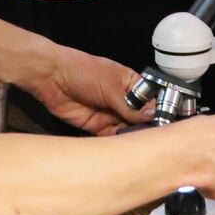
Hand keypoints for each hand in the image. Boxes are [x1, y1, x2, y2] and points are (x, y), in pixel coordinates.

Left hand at [19, 44, 152, 136]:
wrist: (52, 78)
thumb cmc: (82, 71)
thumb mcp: (110, 87)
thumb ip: (130, 106)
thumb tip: (152, 115)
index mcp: (130, 84)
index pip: (150, 100)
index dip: (156, 111)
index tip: (163, 122)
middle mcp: (122, 100)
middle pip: (140, 118)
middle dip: (145, 126)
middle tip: (151, 136)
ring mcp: (110, 113)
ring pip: (127, 128)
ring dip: (130, 134)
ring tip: (136, 140)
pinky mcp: (97, 126)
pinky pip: (111, 136)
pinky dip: (116, 141)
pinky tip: (121, 143)